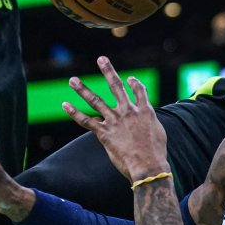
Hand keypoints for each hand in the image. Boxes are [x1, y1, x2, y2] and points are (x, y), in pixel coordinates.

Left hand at [62, 56, 169, 183]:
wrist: (148, 164)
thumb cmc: (156, 152)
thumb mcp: (158, 132)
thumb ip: (151, 123)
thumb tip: (148, 123)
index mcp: (144, 110)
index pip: (139, 91)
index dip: (134, 84)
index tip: (129, 78)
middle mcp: (128, 111)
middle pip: (116, 87)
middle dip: (108, 71)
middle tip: (101, 59)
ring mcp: (115, 121)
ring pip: (96, 101)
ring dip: (82, 89)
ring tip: (72, 80)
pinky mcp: (104, 133)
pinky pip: (86, 121)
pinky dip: (74, 112)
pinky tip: (65, 104)